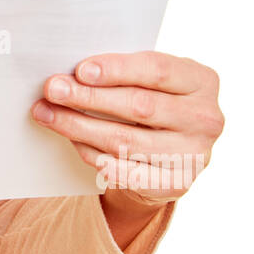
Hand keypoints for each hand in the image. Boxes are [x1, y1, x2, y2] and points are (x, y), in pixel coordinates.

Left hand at [30, 50, 224, 205]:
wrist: (173, 152)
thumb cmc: (154, 101)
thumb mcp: (152, 80)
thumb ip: (123, 72)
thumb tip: (70, 73)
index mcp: (202, 81)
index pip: (157, 70)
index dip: (117, 69)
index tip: (80, 70)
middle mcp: (205, 119)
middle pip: (139, 106)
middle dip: (89, 97)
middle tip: (53, 90)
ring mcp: (194, 155)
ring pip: (125, 141)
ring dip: (80, 127)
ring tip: (48, 114)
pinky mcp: (176, 184)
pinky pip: (124, 171)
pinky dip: (93, 155)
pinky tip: (73, 141)